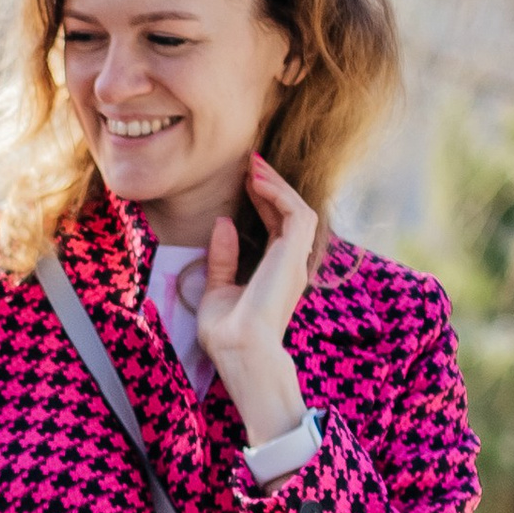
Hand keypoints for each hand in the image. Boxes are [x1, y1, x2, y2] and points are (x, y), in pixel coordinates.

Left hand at [193, 151, 317, 445]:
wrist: (239, 350)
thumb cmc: (228, 333)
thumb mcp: (217, 288)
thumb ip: (222, 257)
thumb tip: (222, 222)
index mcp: (277, 273)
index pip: (276, 227)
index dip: (263, 201)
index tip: (244, 180)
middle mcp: (292, 265)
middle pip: (288, 214)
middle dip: (271, 185)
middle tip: (250, 162)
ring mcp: (296, 260)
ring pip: (296, 209)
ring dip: (275, 185)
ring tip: (252, 166)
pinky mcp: (294, 255)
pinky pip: (295, 212)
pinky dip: (278, 194)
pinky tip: (257, 182)